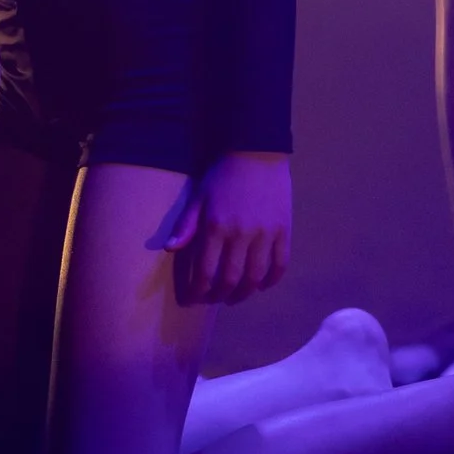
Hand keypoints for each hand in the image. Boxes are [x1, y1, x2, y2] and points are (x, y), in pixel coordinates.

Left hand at [167, 152, 291, 305]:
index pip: (205, 271)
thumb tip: (170, 248)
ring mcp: (265, 235)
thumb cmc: (222, 174)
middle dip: (219, 295)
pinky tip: (261, 286)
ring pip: (256, 276)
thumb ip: (187, 225)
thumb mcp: (199, 196)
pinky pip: (280, 265)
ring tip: (235, 297)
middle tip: (213, 300)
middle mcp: (241, 235)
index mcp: (216, 227)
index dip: (197, 291)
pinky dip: (271, 280)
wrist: (257, 152)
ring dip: (244, 293)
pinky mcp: (284, 231)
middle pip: (231, 279)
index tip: (192, 300)